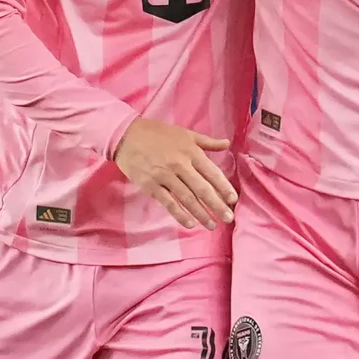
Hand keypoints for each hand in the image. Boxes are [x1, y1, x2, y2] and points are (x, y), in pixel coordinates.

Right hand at [112, 118, 236, 227]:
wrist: (125, 135)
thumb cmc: (157, 133)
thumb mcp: (185, 133)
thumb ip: (207, 141)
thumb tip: (228, 144)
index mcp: (191, 152)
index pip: (212, 173)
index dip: (224, 188)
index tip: (234, 200)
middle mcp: (180, 165)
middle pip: (202, 189)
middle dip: (217, 205)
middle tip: (228, 218)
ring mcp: (164, 177)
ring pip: (187, 199)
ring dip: (201, 214)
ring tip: (212, 225)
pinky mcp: (150, 185)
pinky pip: (168, 202)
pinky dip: (179, 214)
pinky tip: (190, 224)